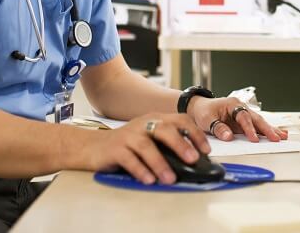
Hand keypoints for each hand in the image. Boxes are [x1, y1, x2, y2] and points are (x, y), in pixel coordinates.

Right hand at [83, 113, 209, 184]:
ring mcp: (128, 136)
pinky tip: (149, 180)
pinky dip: (140, 170)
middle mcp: (143, 124)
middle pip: (165, 130)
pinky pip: (129, 159)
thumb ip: (167, 144)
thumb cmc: (127, 144)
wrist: (93, 146)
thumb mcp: (149, 138)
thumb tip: (194, 160)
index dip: (195, 134)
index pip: (180, 121)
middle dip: (181, 144)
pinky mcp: (115, 149)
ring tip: (170, 178)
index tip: (206, 150)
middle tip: (192, 159)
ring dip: (160, 163)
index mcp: (155, 119)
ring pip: (147, 147)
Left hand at [188, 97, 288, 142]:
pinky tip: (278, 134)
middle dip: (267, 129)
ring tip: (282, 137)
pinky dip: (267, 131)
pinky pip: (257, 127)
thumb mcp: (207, 119)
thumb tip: (228, 136)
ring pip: (260, 122)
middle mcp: (241, 108)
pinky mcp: (244, 123)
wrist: (200, 109)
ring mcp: (244, 115)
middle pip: (256, 119)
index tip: (253, 138)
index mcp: (232, 105)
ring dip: (271, 130)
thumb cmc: (203, 111)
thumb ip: (218, 128)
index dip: (249, 128)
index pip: (243, 117)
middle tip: (276, 138)